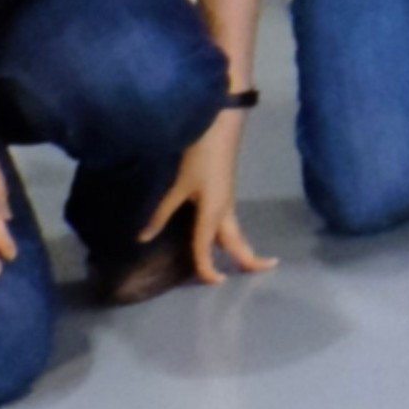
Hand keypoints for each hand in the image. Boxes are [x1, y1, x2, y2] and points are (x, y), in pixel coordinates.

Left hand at [141, 117, 271, 287]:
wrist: (222, 125)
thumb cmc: (200, 155)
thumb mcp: (178, 185)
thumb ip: (161, 213)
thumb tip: (143, 238)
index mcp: (213, 212)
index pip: (207, 248)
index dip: (207, 268)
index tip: (215, 283)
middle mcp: (225, 210)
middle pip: (238, 241)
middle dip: (250, 258)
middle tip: (265, 269)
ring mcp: (228, 201)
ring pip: (236, 232)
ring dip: (241, 248)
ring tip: (247, 262)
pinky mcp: (226, 193)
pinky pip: (230, 222)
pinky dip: (230, 235)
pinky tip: (221, 236)